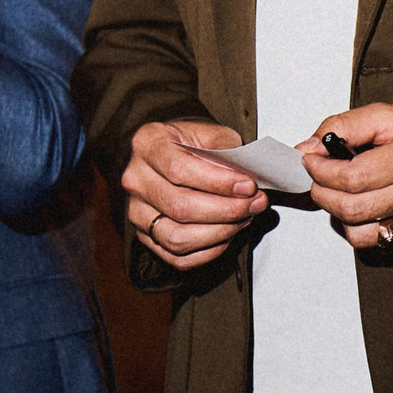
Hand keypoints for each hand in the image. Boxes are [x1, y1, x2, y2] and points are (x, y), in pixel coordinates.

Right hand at [123, 119, 266, 269]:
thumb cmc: (194, 145)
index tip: (248, 186)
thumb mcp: (211, 134)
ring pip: (178, 238)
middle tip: (255, 203)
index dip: (218, 182)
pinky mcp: (147, 237)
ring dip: (221, 232)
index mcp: (148, 144)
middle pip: (180, 207)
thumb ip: (227, 151)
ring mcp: (137, 212)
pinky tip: (229, 233)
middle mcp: (136, 180)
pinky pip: (179, 258)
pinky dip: (210, 250)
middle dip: (227, 210)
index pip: (179, 170)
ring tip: (245, 218)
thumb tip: (245, 178)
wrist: (175, 156)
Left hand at [303, 102, 392, 255]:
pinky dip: (366, 230)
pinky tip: (372, 208)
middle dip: (324, 195)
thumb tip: (308, 148)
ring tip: (348, 195)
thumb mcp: (390, 116)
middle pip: (351, 210)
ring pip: (360, 235)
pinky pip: (380, 247)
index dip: (320, 172)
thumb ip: (344, 126)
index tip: (311, 163)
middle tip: (321, 180)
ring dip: (343, 216)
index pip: (350, 178)